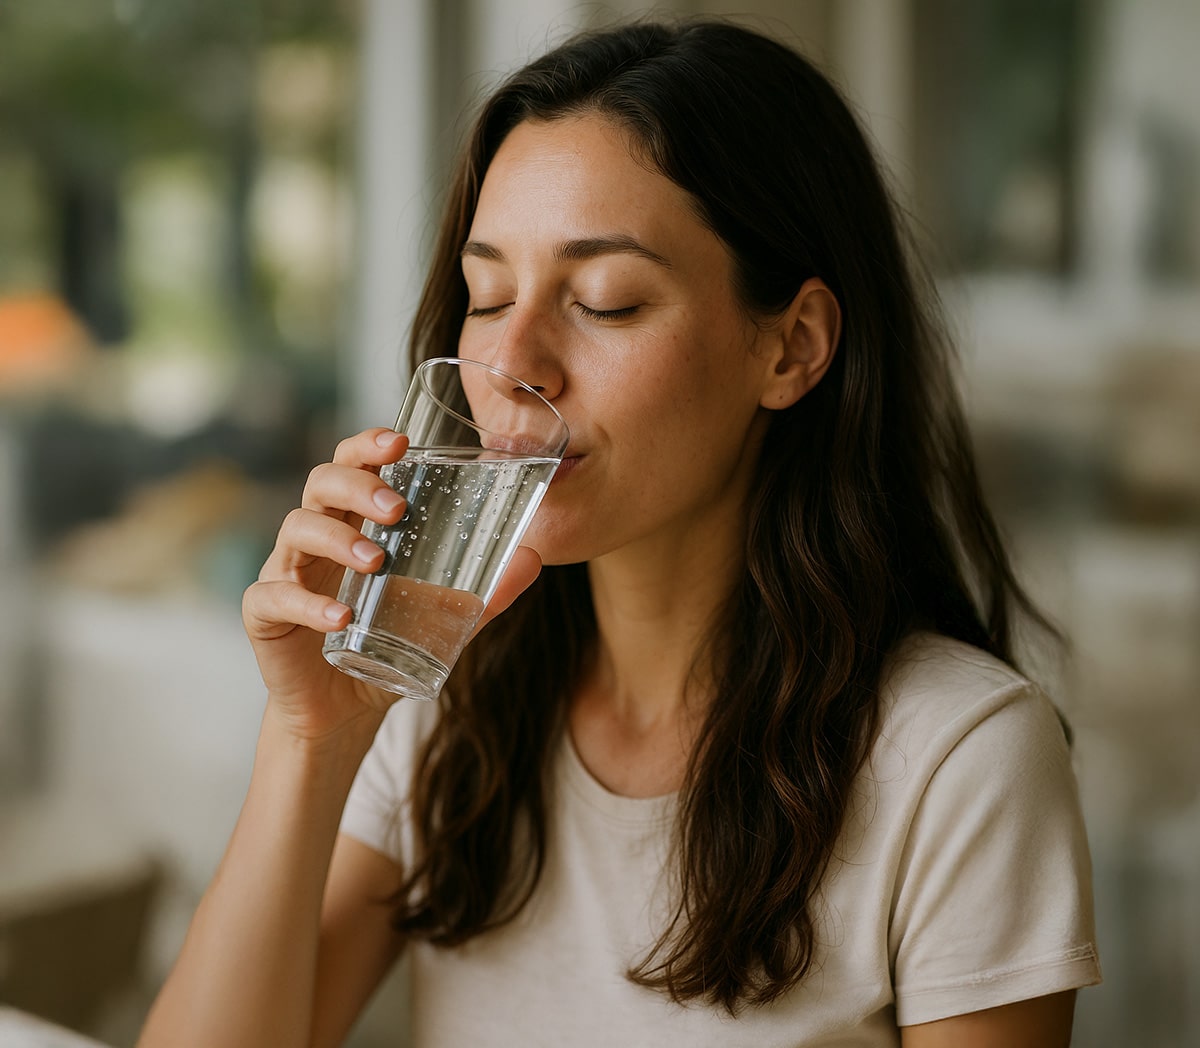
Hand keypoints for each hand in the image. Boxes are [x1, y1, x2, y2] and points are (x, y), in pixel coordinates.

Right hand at [242, 428, 542, 741]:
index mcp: (354, 524)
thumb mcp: (444, 618)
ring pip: (296, 529)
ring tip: (375, 562)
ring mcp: (285, 571)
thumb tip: (534, 557)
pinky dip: (308, 603)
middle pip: (321, 484)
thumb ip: (486, 591)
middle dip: (359, 486)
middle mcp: (316, 539)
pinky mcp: (265, 614)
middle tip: (398, 509)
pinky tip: (341, 617)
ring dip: (337, 539)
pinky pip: (273, 595)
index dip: (368, 446)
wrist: (344, 710)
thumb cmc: (387, 645)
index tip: (399, 444)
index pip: (352, 465)